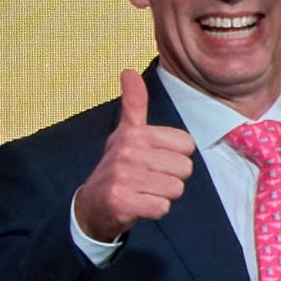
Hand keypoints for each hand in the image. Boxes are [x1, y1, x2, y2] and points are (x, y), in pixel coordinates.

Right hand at [73, 69, 195, 243]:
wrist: (94, 204)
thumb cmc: (119, 166)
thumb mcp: (126, 132)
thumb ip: (134, 103)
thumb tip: (128, 71)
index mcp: (134, 133)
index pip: (187, 145)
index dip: (176, 156)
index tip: (155, 159)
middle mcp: (127, 151)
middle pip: (185, 168)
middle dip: (172, 178)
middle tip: (149, 178)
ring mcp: (123, 177)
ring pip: (176, 189)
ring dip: (164, 195)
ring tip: (144, 190)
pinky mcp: (121, 201)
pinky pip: (162, 208)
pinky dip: (154, 210)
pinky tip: (139, 204)